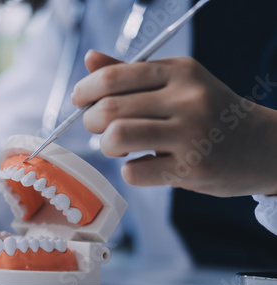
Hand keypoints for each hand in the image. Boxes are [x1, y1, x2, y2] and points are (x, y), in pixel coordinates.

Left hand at [72, 50, 276, 196]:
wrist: (261, 146)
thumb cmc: (209, 113)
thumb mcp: (177, 83)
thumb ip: (131, 73)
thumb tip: (90, 60)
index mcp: (178, 71)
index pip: (113, 76)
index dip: (85, 90)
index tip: (79, 101)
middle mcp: (187, 98)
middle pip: (109, 109)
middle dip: (90, 122)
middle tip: (98, 128)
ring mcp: (192, 134)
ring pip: (117, 137)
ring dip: (106, 146)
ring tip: (117, 147)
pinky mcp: (194, 169)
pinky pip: (134, 172)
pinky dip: (129, 171)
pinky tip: (142, 165)